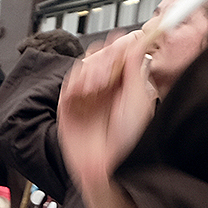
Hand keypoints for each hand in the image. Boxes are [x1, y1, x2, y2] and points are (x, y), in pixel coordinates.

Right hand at [56, 33, 159, 207]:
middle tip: (111, 62)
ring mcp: (86, 99)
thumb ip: (135, 67)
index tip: (125, 39)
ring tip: (100, 82)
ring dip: (91, 70)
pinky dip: (76, 82)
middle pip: (99, 58)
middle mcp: (105, 91)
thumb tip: (138, 40)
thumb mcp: (139, 98)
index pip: (119, 57)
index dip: (120, 46)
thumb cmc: (131, 141)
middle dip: (105, 57)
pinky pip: (68, 85)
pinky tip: (86, 89)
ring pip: (83, 68)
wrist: (111, 168)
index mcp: (124, 87)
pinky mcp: (68, 109)